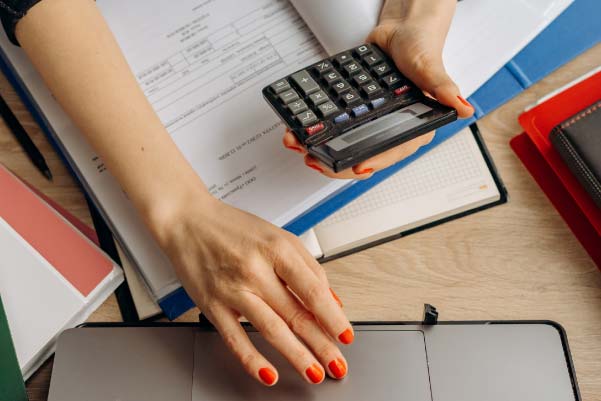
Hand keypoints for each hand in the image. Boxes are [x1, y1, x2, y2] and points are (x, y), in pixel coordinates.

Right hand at [153, 190, 351, 385]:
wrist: (187, 221)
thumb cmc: (233, 229)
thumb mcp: (278, 237)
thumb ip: (307, 267)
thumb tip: (330, 300)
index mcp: (276, 249)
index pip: (312, 290)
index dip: (332, 317)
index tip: (345, 335)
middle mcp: (255, 270)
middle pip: (296, 314)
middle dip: (321, 344)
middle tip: (337, 364)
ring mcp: (232, 290)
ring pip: (271, 330)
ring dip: (297, 356)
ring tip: (314, 373)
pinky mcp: (212, 305)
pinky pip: (235, 339)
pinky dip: (252, 360)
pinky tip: (269, 374)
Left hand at [283, 0, 473, 178]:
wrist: (401, 27)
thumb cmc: (421, 46)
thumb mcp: (429, 67)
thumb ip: (443, 88)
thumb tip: (464, 108)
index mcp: (415, 126)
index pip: (392, 152)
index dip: (373, 162)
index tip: (356, 167)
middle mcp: (393, 128)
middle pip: (364, 154)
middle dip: (337, 162)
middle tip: (316, 161)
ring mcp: (372, 122)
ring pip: (347, 144)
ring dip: (322, 149)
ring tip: (301, 147)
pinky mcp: (357, 111)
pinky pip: (337, 126)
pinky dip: (319, 130)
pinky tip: (300, 131)